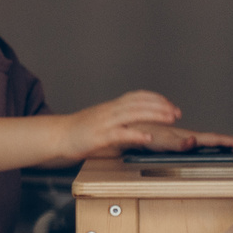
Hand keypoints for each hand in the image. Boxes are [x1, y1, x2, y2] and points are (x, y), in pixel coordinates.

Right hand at [55, 91, 188, 161]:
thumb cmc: (78, 131)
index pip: (138, 96)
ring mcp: (104, 122)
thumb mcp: (102, 120)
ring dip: (155, 115)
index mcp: (111, 107)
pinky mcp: (98, 136)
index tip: (171, 106)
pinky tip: (148, 137)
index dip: (157, 99)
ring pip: (133, 113)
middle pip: (140, 103)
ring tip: (170, 120)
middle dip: (161, 107)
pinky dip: (136, 133)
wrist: (55, 135)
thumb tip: (139, 122)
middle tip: (177, 113)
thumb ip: (119, 118)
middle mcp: (109, 111)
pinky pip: (120, 133)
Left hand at [126, 126, 232, 153]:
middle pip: (216, 139)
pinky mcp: (176, 139)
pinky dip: (214, 143)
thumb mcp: (160, 141)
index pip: (215, 139)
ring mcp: (182, 137)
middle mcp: (187, 135)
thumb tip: (193, 141)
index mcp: (188, 136)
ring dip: (227, 143)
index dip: (232, 143)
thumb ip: (177, 143)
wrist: (127, 125)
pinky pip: (200, 140)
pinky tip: (217, 146)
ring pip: (210, 139)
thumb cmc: (143, 135)